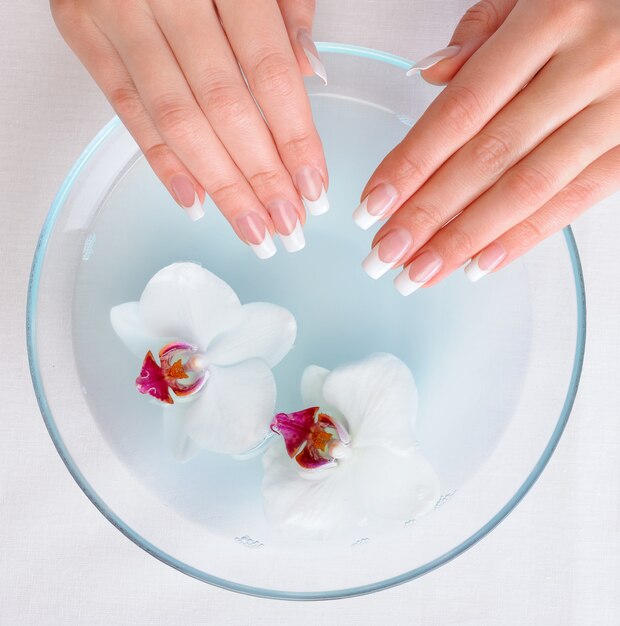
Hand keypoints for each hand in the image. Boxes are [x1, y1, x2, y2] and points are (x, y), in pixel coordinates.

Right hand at [51, 0, 328, 258]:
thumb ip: (286, 8)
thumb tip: (309, 75)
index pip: (269, 73)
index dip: (293, 139)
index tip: (313, 189)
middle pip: (223, 107)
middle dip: (259, 177)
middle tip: (286, 226)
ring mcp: (116, 10)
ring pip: (176, 119)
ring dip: (218, 185)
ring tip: (251, 230)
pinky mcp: (82, 28)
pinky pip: (124, 109)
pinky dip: (161, 161)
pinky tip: (195, 201)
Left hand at [356, 0, 619, 292]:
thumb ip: (483, 29)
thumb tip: (431, 76)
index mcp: (549, 21)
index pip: (460, 111)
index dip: (411, 164)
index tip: (374, 204)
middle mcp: (584, 68)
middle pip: (486, 159)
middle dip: (427, 216)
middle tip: (385, 254)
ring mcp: (617, 112)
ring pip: (526, 190)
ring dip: (465, 240)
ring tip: (421, 272)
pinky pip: (576, 200)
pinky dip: (524, 237)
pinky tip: (480, 263)